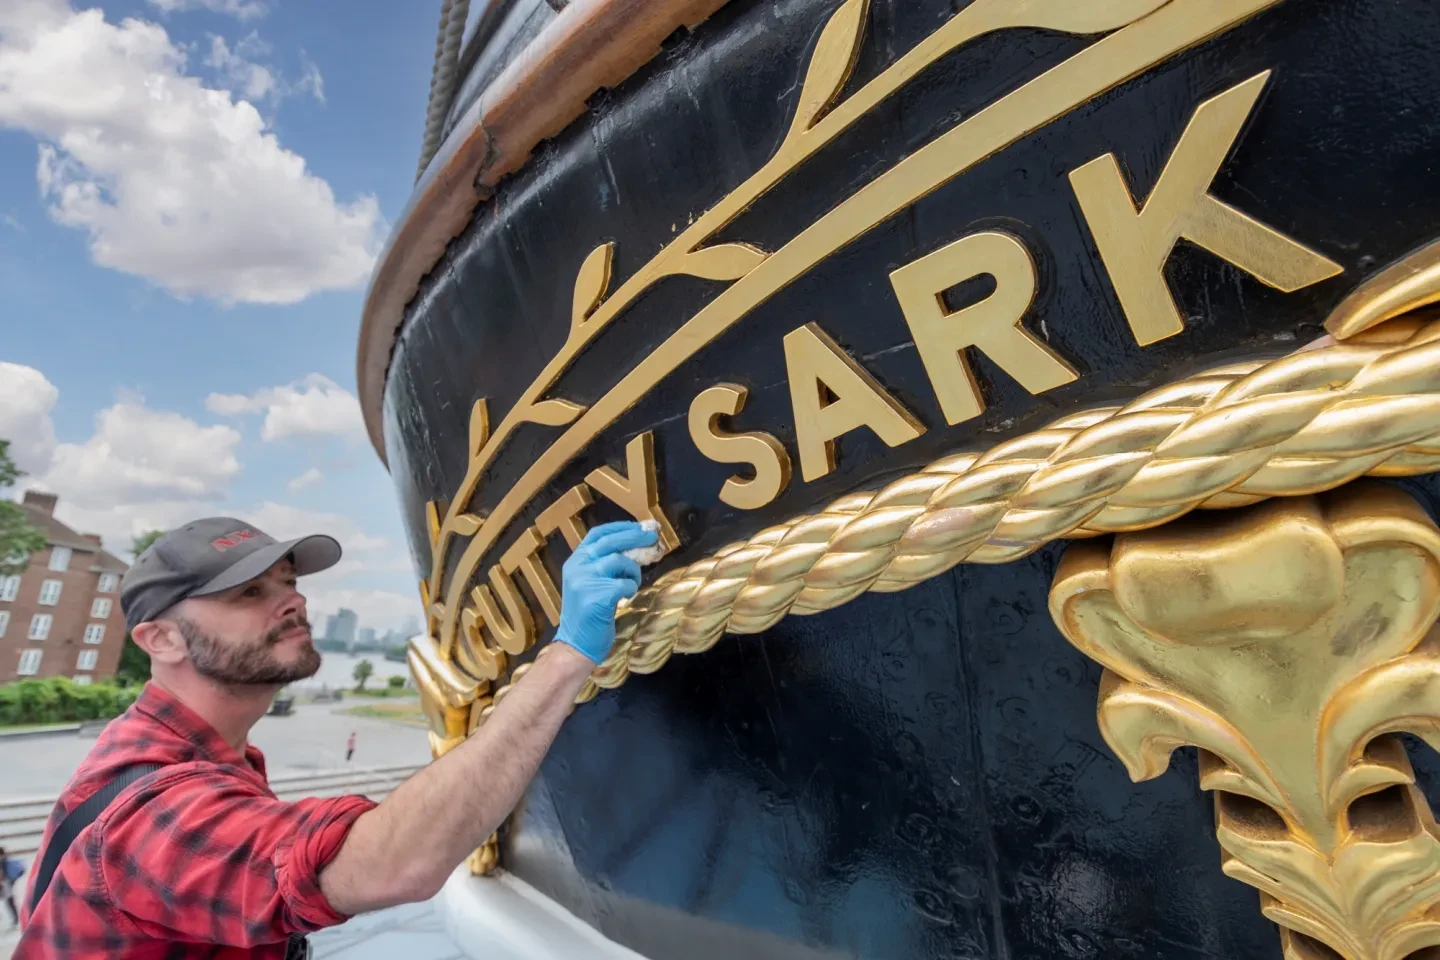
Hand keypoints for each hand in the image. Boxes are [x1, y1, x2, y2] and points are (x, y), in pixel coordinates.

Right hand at [555, 521, 657, 663]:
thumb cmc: (588, 615)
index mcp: (575, 561)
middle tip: (654, 537)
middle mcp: (577, 566)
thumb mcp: (590, 583)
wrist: (575, 645)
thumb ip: (605, 564)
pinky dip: (630, 589)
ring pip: (620, 561)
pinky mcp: (596, 596)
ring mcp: (584, 581)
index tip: (639, 526)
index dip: (620, 527)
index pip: (597, 534)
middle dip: (636, 537)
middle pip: (611, 541)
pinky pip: (624, 584)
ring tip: (632, 583)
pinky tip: (624, 599)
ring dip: (633, 571)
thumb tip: (637, 544)